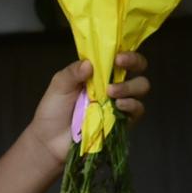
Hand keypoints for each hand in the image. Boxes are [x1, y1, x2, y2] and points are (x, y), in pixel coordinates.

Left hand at [22, 53, 151, 166]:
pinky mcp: (123, 122)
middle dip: (134, 62)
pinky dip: (132, 105)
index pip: (119, 56)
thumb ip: (72, 72)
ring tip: (111, 92)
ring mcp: (120, 103)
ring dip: (129, 86)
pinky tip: (119, 105)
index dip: (124, 51)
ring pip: (141, 87)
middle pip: (138, 69)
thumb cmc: (54, 110)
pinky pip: (137, 111)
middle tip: (119, 63)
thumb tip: (89, 64)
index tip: (117, 54)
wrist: (50, 141)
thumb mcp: (59, 85)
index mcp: (99, 73)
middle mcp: (113, 84)